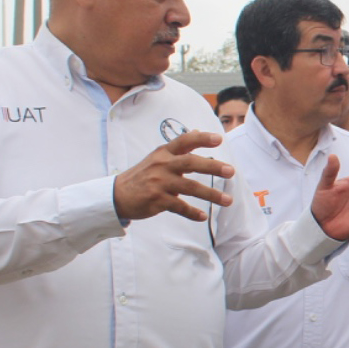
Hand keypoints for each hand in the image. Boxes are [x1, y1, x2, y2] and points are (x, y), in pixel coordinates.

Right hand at [113, 130, 233, 221]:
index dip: (202, 138)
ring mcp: (159, 183)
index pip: (184, 141)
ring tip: (228, 200)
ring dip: (211, 194)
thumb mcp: (157, 157)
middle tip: (231, 171)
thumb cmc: (142, 175)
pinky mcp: (157, 200)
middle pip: (191, 163)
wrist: (117, 195)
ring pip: (190, 187)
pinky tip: (203, 216)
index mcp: (164, 153)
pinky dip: (192, 213)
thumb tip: (196, 131)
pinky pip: (179, 207)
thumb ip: (178, 148)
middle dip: (212, 167)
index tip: (219, 139)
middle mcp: (162, 165)